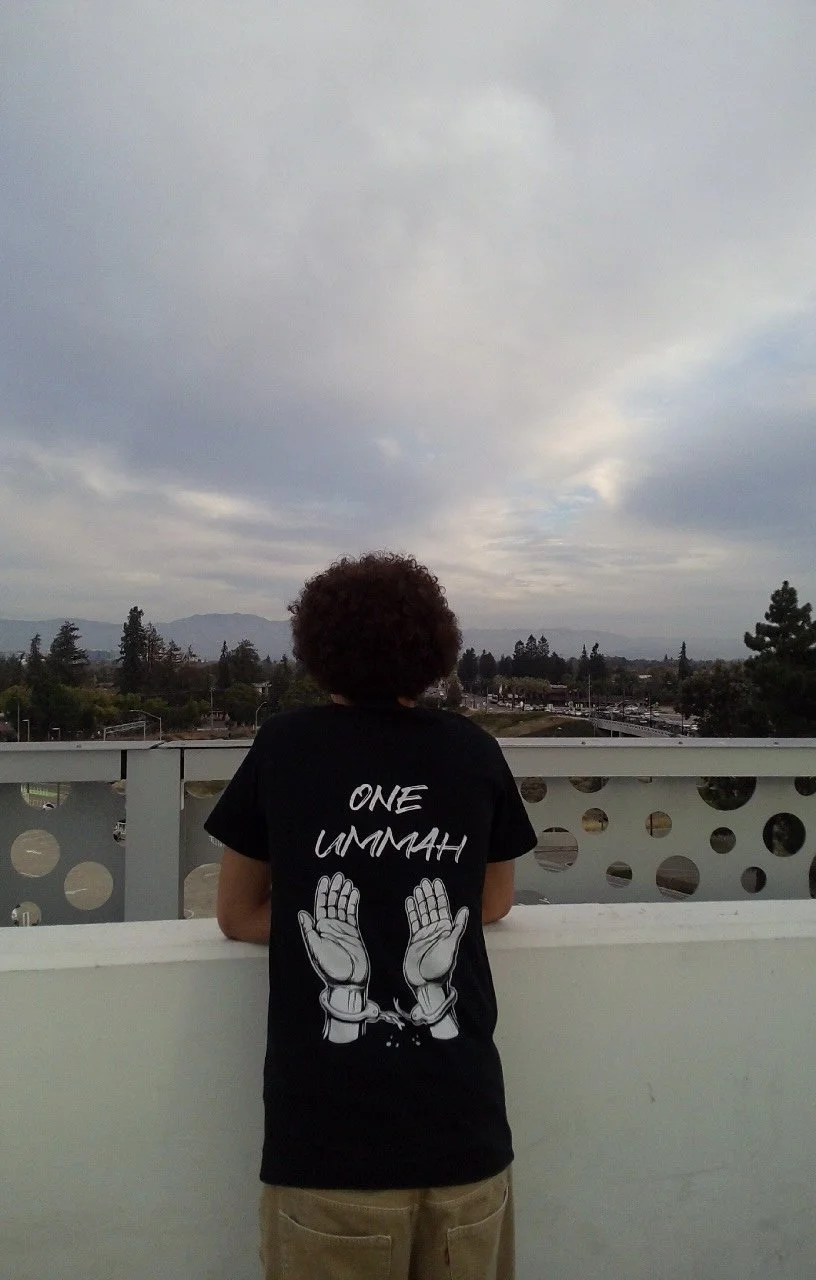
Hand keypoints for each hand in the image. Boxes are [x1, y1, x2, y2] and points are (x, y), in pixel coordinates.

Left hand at [299, 872, 368, 987]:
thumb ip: (309, 931)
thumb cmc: (329, 967)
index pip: (320, 906)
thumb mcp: (314, 948)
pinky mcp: (353, 932)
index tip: (326, 879)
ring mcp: (342, 928)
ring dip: (344, 894)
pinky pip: (352, 914)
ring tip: (347, 881)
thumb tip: (302, 913)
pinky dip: (353, 903)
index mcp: (318, 929)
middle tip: (339, 875)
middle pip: (332, 903)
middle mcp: (330, 926)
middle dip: (334, 889)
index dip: (322, 892)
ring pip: (342, 906)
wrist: (347, 981)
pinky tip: (354, 893)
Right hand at [404, 878, 467, 988]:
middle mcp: (435, 929)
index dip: (440, 895)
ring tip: (418, 888)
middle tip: (425, 881)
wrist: (427, 982)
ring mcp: (425, 933)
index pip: (443, 908)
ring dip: (420, 900)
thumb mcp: (452, 945)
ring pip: (422, 912)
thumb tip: (465, 909)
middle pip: (431, 908)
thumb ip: (457, 927)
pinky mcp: (415, 939)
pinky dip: (411, 912)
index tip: (436, 883)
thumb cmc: (442, 966)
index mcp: (446, 929)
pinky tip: (409, 902)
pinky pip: (413, 921)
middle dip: (429, 894)